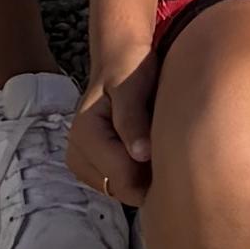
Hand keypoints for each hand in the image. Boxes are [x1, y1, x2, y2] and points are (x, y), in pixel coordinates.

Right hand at [72, 23, 161, 209]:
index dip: (153, 172)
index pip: (125, 181)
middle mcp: (78, 156)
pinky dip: (140, 171)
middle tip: (164, 139)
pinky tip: (147, 148)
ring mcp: (85, 165)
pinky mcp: (96, 169)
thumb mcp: (130, 86)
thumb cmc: (128, 67)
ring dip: (145, 172)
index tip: (172, 147)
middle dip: (149, 173)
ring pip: (126, 191)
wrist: (121, 57)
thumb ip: (132, 119)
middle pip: (125, 190)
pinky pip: (125, 184)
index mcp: (83, 136)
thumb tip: (141, 155)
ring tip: (153, 140)